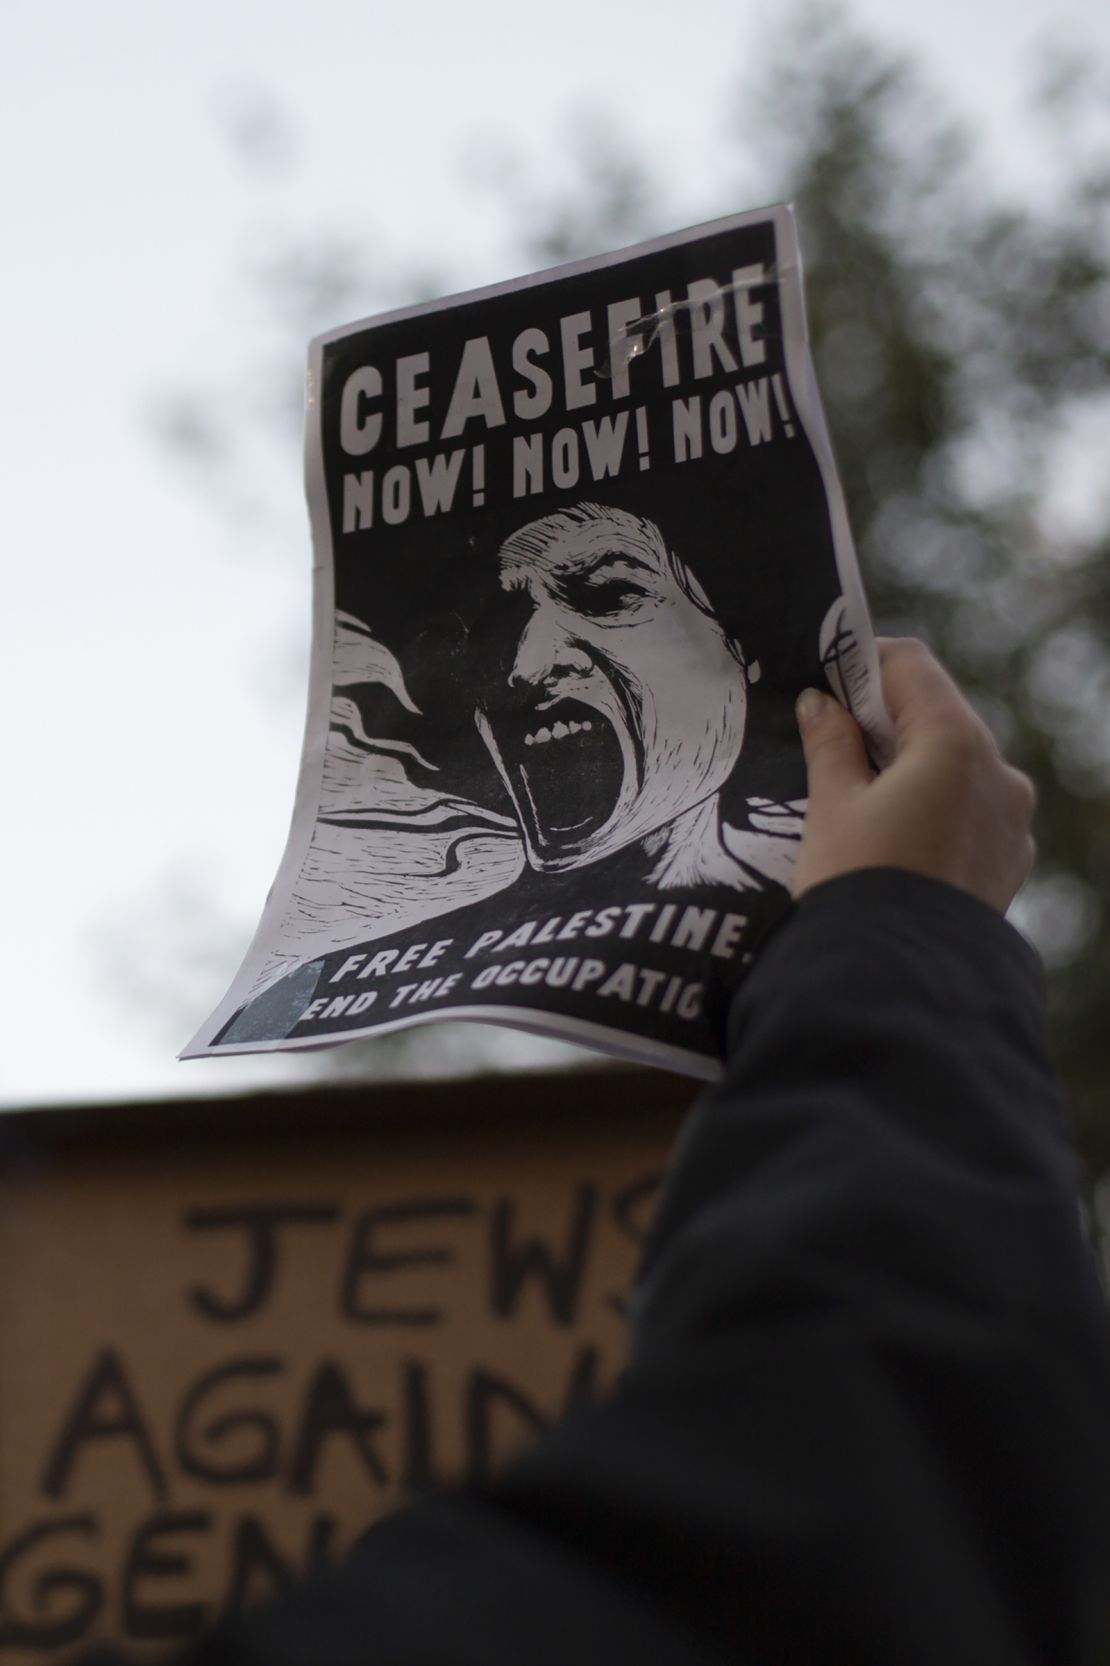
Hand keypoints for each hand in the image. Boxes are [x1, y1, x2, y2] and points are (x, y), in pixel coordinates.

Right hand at [792, 638, 1035, 912]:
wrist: (896, 981)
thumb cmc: (857, 883)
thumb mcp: (832, 806)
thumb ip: (830, 744)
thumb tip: (820, 704)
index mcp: (955, 743)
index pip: (911, 666)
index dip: (863, 665)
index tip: (824, 684)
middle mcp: (998, 772)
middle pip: (939, 715)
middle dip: (887, 721)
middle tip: (832, 740)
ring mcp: (1012, 819)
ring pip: (958, 767)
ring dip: (914, 766)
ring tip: (860, 798)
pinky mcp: (1009, 861)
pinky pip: (971, 813)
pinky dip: (936, 809)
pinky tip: (895, 838)